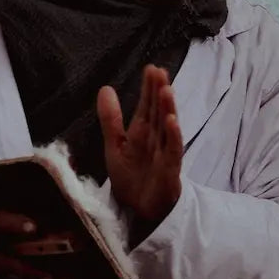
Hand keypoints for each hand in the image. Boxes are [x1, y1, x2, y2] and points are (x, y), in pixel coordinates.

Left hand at [97, 65, 182, 224]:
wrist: (138, 210)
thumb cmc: (130, 176)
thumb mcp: (115, 144)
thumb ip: (110, 118)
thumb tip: (105, 88)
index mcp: (142, 132)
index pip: (147, 106)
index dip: (149, 89)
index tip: (151, 68)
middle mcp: (155, 139)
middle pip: (158, 112)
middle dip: (159, 92)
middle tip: (160, 71)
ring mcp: (164, 152)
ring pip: (167, 127)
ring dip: (168, 108)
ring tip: (166, 89)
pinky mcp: (169, 168)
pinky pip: (172, 150)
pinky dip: (173, 136)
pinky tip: (173, 121)